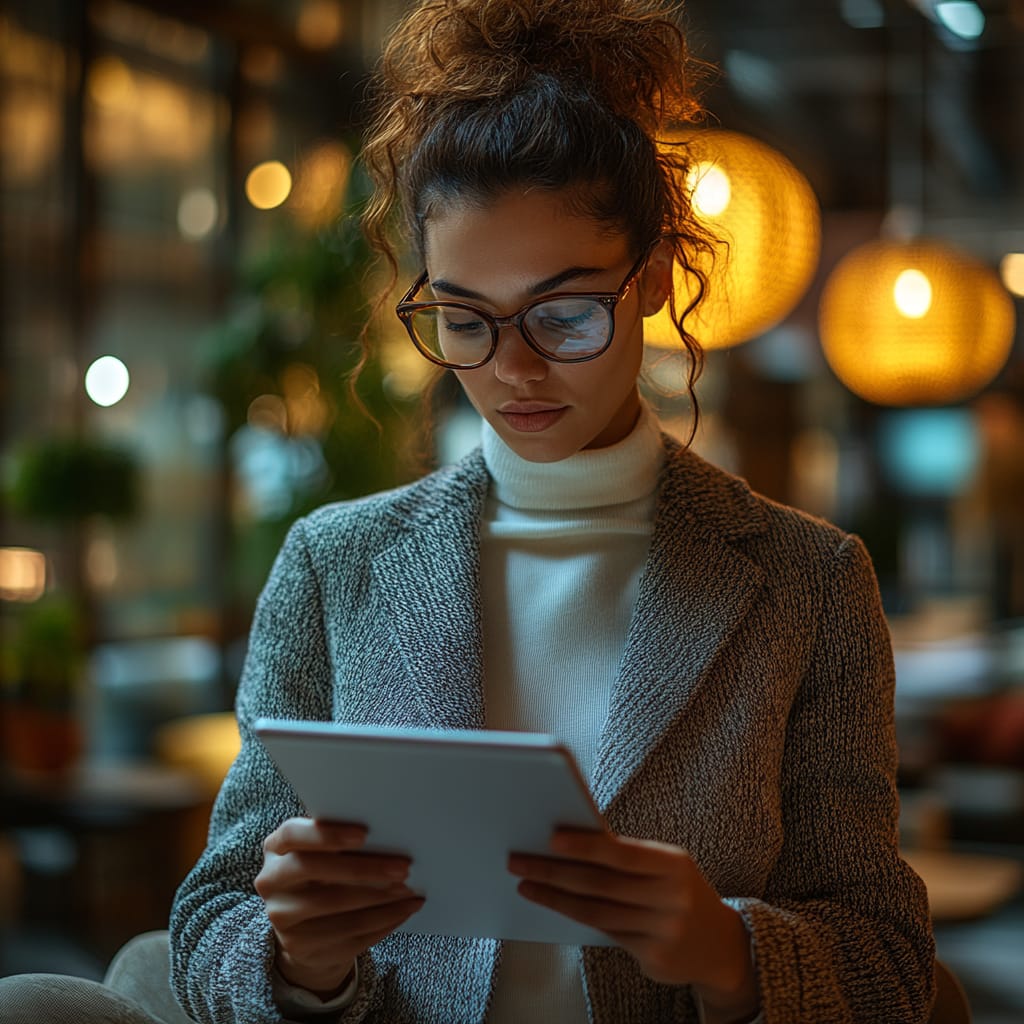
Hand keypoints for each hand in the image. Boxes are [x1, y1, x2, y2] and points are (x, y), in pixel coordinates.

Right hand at [255, 817, 423, 997]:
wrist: (308, 925)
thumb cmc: (325, 873)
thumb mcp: (324, 853)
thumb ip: (343, 842)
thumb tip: (389, 833)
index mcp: (276, 848)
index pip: (292, 834)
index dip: (326, 834)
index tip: (364, 834)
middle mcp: (270, 883)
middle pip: (311, 870)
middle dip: (363, 869)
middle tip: (403, 868)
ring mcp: (282, 919)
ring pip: (334, 907)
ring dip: (380, 899)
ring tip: (410, 891)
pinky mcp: (301, 948)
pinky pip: (348, 934)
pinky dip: (383, 921)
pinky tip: (404, 910)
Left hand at [509, 830, 758, 1019]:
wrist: (721, 945)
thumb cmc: (679, 891)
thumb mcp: (666, 866)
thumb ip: (628, 857)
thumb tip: (569, 842)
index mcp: (674, 863)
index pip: (622, 852)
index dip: (586, 845)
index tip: (551, 838)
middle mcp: (671, 897)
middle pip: (601, 883)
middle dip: (554, 871)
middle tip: (519, 862)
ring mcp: (664, 930)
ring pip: (596, 912)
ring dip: (555, 898)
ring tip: (526, 885)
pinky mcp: (654, 958)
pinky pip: (606, 934)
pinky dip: (576, 917)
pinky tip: (554, 906)